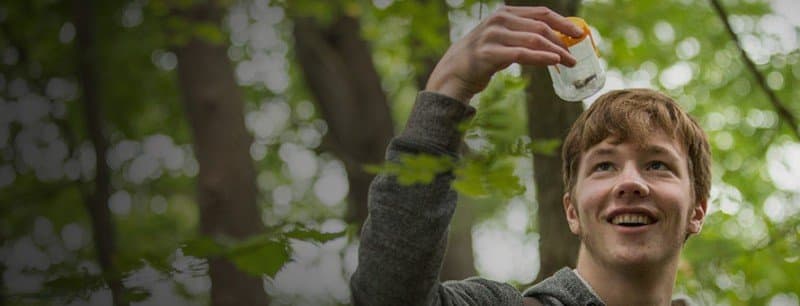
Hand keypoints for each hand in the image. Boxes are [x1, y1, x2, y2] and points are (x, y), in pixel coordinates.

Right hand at [425, 6, 583, 102]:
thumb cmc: (480, 59)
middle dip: (562, 40)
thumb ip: (520, 36)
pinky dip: (540, 57)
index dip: (563, 22)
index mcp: (504, 14)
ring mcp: (492, 36)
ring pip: (533, 39)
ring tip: (570, 62)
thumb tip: (552, 42)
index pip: (541, 13)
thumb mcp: (501, 40)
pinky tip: (553, 62)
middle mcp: (498, 21)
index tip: (580, 33)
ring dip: (556, 51)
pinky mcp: (488, 54)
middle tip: (576, 55)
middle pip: (540, 26)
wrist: (452, 74)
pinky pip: (521, 54)